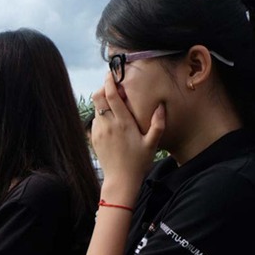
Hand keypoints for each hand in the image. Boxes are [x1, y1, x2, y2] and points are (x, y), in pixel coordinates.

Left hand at [91, 73, 164, 192]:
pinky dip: (102, 116)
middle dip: (103, 88)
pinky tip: (112, 122)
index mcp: (122, 123)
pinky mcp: (93, 138)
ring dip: (103, 103)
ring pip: (96, 108)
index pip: (111, 95)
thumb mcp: (152, 144)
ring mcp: (98, 131)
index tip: (112, 74)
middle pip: (98, 98)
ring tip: (116, 106)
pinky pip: (95, 120)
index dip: (110, 81)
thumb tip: (160, 106)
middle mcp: (108, 125)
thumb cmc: (138, 162)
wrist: (120, 180)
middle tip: (114, 88)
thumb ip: (158, 124)